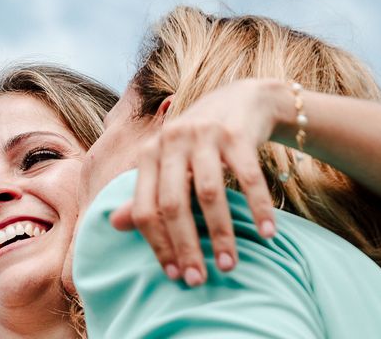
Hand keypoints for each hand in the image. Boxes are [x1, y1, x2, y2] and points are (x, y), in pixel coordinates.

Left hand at [111, 79, 283, 285]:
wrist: (241, 100)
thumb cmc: (198, 143)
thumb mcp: (168, 164)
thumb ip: (144, 193)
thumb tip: (113, 224)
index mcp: (149, 153)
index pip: (145, 207)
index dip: (157, 244)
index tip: (174, 274)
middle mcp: (172, 141)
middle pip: (173, 203)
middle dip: (185, 245)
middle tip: (198, 280)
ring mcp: (204, 135)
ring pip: (209, 193)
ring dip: (220, 234)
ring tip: (229, 265)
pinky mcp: (236, 133)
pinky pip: (248, 178)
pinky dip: (258, 208)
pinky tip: (266, 234)